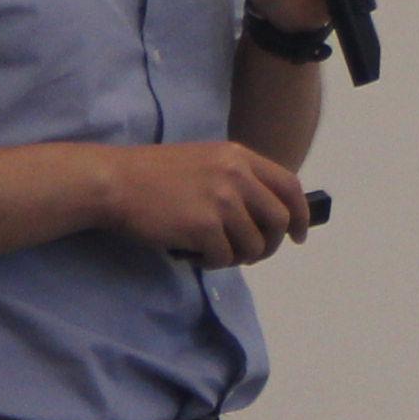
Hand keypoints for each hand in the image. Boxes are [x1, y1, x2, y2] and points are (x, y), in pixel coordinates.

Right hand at [98, 141, 312, 265]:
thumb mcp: (206, 161)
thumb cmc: (155, 174)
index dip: (301, 214)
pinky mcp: (204, 226)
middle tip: (253, 255)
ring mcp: (222, 200)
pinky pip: (225, 258)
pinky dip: (213, 263)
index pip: (290, 186)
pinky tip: (195, 254)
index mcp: (239, 156)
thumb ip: (238, 178)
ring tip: (214, 252)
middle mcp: (237, 175)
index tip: (298, 235)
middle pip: (279, 220)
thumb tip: (266, 213)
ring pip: (254, 244)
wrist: (117, 182)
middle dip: (271, 245)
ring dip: (238, 257)